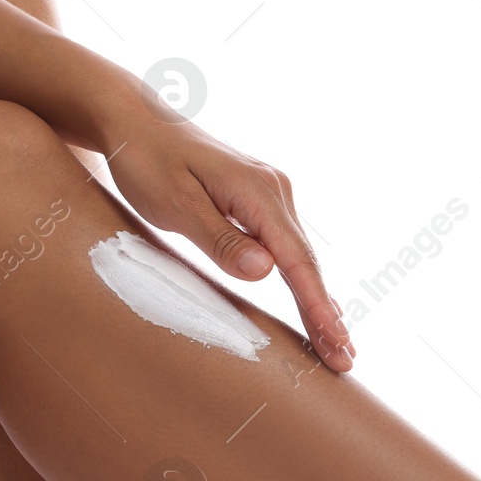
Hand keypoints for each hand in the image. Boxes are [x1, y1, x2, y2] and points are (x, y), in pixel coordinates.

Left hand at [103, 114, 353, 371]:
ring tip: (336, 345)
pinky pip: (287, 248)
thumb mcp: (175, 203)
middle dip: (326, 313)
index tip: (333, 339)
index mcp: (258, 190)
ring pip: (300, 257)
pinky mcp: (259, 201)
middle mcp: (275, 190)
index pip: (295, 258)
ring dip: (318, 301)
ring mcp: (271, 195)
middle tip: (345, 360)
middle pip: (307, 262)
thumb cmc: (146, 160)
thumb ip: (220, 240)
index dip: (315, 303)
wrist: (135, 120)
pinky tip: (316, 306)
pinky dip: (302, 281)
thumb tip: (266, 271)